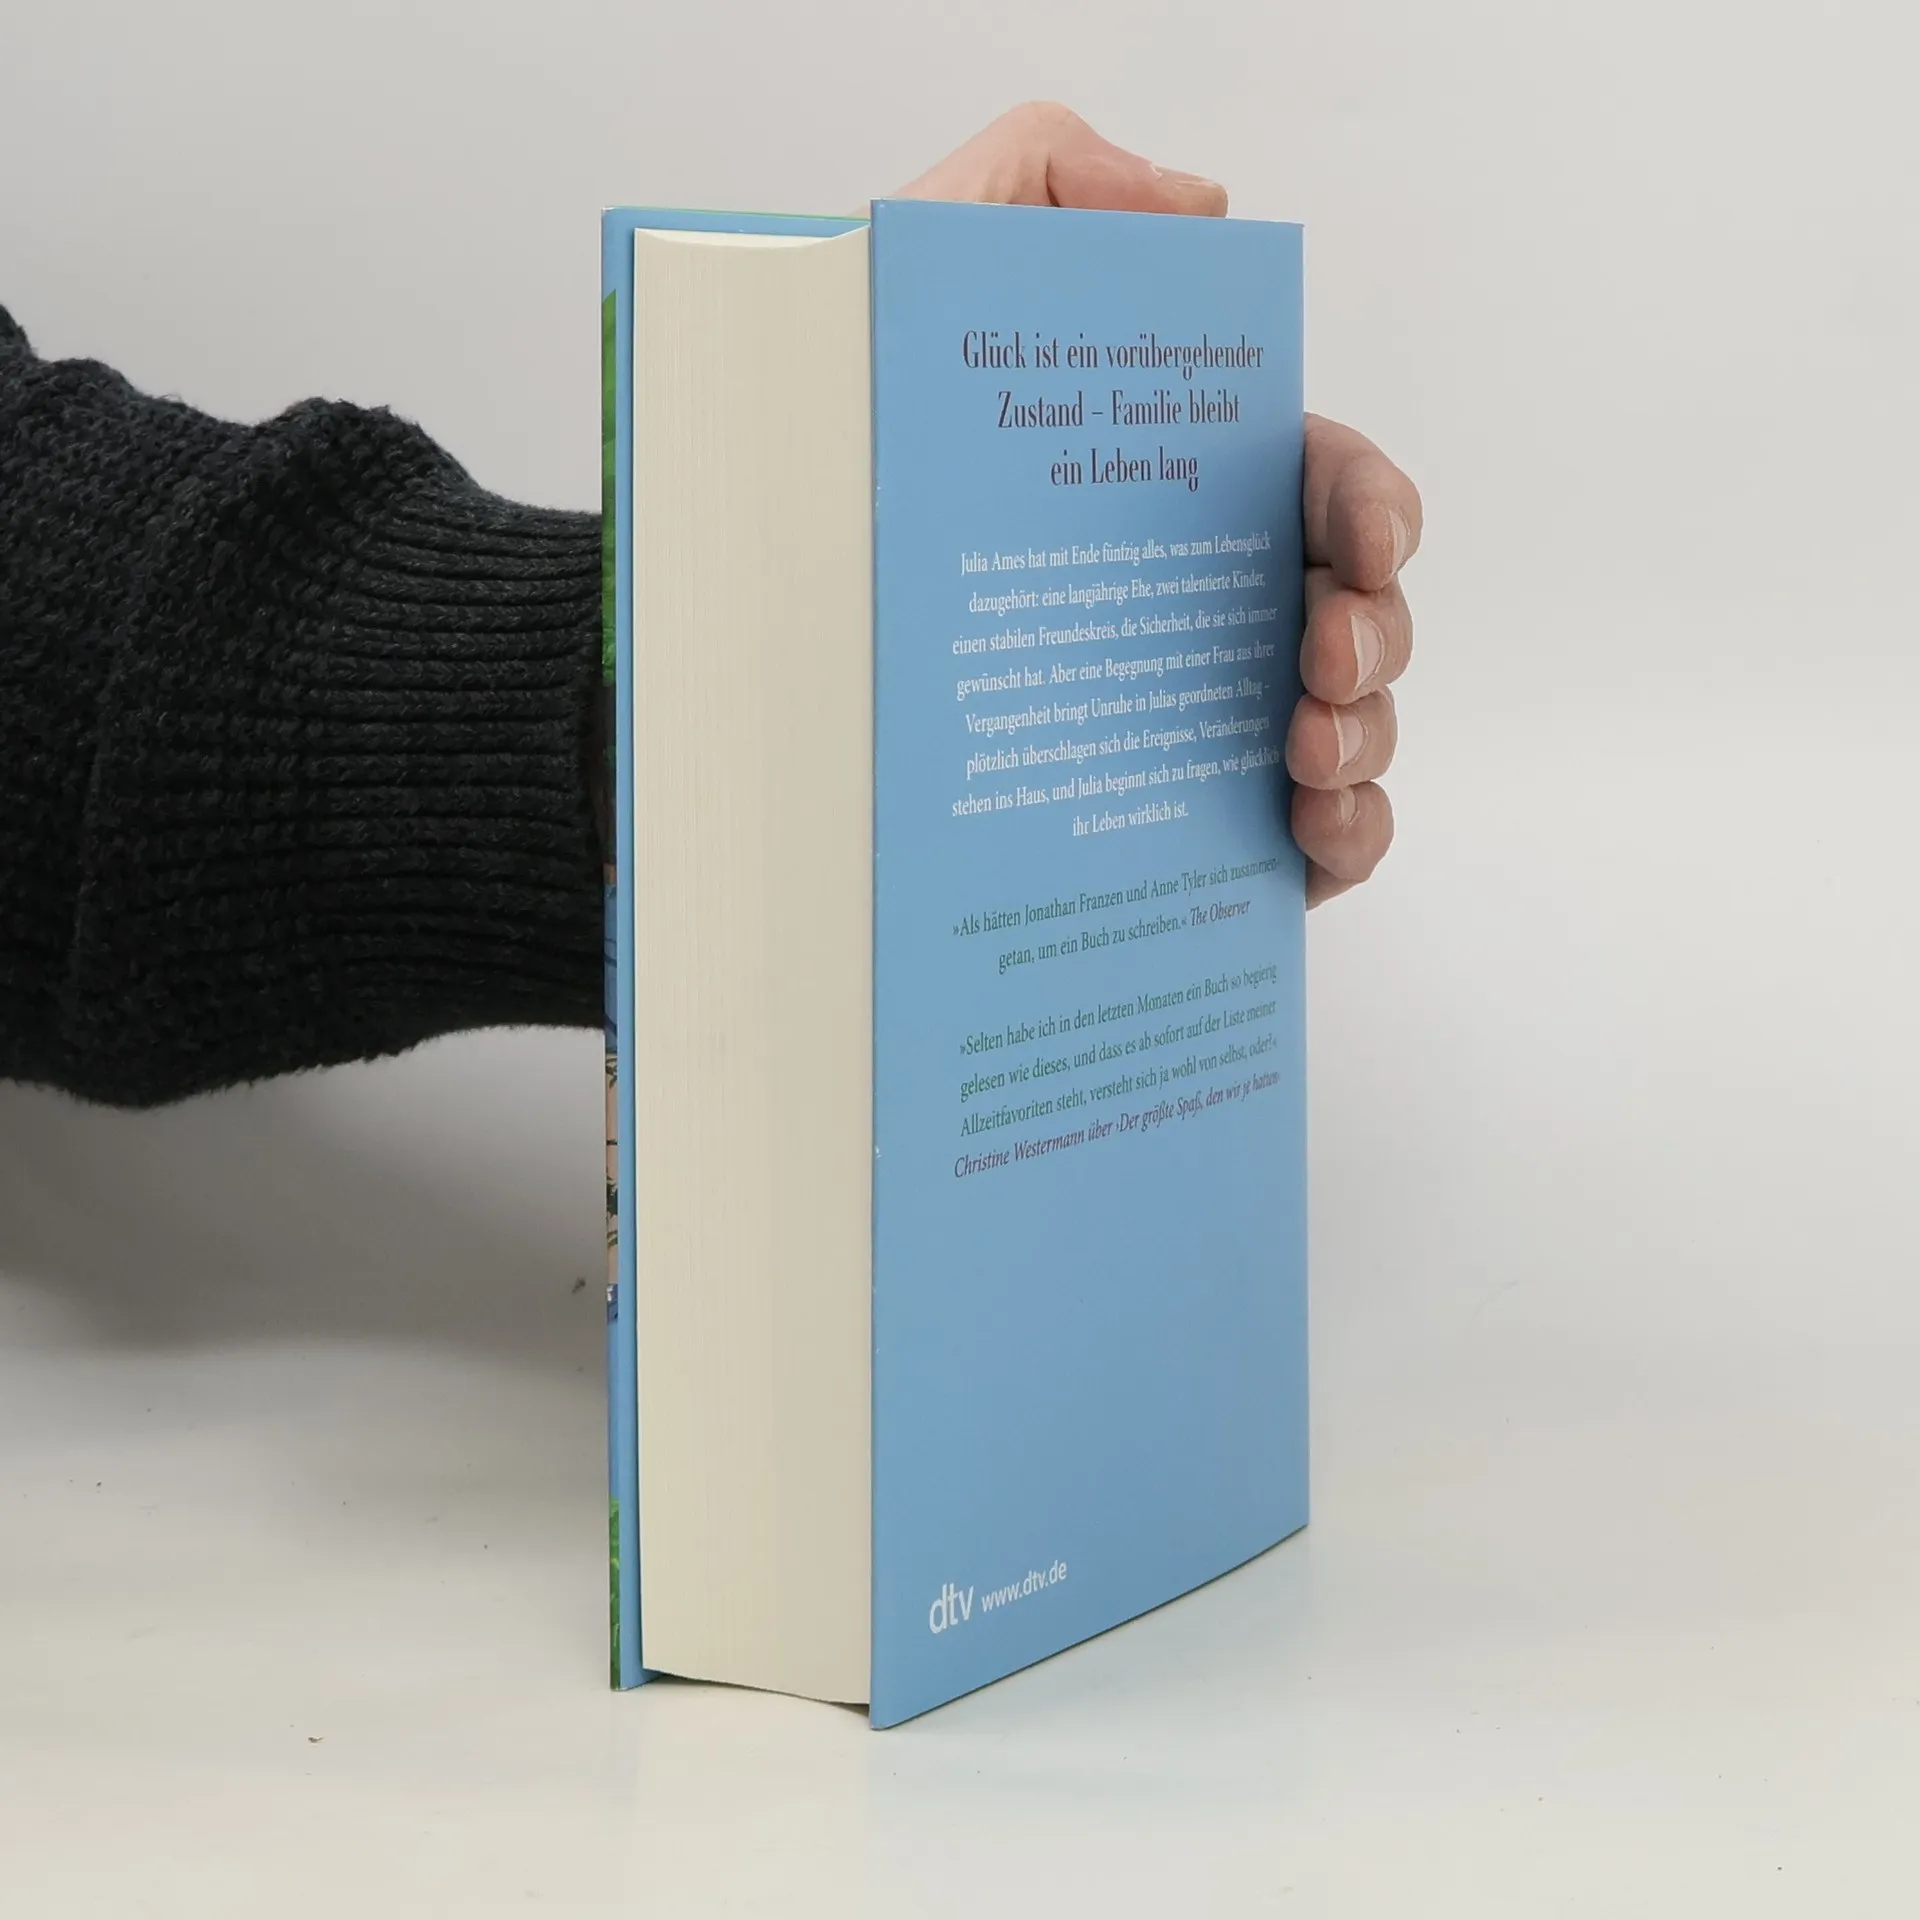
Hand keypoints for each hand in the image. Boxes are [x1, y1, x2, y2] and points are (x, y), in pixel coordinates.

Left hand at [899, 103, 1421, 906]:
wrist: (731, 625)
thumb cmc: (821, 452)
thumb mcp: (914, 271)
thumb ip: (1044, 178)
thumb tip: (1202, 207)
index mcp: (1169, 494)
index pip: (1319, 485)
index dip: (1372, 506)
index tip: (1366, 544)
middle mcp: (1196, 607)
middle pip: (1358, 613)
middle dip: (1376, 633)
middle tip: (1322, 660)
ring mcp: (1188, 721)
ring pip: (1350, 731)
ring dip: (1364, 742)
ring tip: (1304, 756)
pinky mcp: (1168, 827)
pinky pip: (1302, 848)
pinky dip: (1343, 844)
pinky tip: (1307, 837)